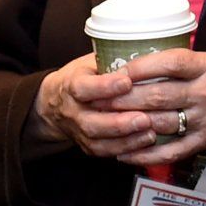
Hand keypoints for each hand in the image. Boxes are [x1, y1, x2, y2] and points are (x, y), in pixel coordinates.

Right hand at [28, 54, 160, 158]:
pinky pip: (106, 152)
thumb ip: (110, 62)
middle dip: (119, 122)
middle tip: (145, 118)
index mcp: (71, 85)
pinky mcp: (88, 147)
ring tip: (150, 133)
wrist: (55, 104)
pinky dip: (126, 150)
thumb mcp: (90, 63)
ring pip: (100, 141)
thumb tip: (145, 53)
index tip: (127, 81)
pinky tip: (145, 144)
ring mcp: (79, 132)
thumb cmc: (82, 77)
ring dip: (126, 139)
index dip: (105, 86)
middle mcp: (73, 112)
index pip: (84, 87)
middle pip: (92, 122)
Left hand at [106, 49, 205, 165]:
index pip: (171, 63)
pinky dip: (146, 154)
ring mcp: (204, 120)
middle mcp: (205, 93)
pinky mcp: (204, 142)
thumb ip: (182, 63)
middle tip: (99, 98)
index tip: (119, 69)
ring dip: (130, 124)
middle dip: (125, 98)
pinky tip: (126, 153)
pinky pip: (171, 151)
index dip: (142, 66)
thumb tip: (140, 59)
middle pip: (158, 95)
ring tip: (105, 122)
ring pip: (161, 123)